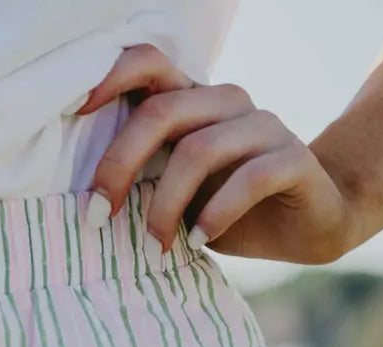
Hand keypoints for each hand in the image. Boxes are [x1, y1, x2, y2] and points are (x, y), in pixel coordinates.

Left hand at [77, 44, 355, 263]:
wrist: (309, 223)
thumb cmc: (228, 208)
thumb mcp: (177, 192)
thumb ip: (144, 177)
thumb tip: (84, 198)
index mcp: (194, 103)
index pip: (149, 64)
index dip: (109, 78)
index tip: (74, 114)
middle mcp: (227, 103)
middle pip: (162, 112)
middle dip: (119, 166)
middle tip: (96, 216)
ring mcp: (264, 126)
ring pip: (199, 150)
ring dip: (166, 206)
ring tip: (156, 245)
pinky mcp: (293, 158)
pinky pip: (248, 179)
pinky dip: (215, 215)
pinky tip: (199, 241)